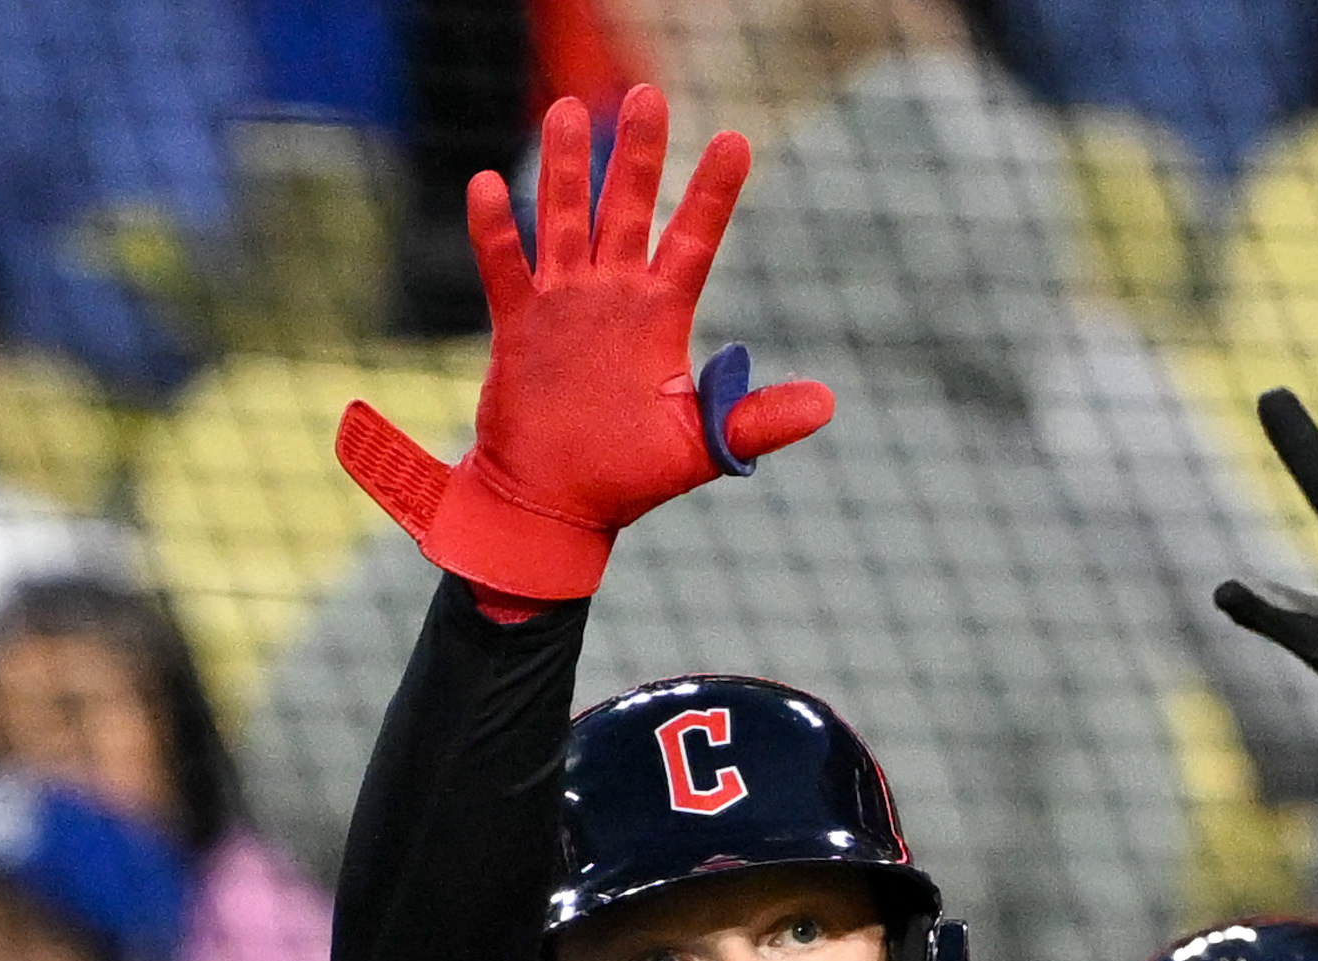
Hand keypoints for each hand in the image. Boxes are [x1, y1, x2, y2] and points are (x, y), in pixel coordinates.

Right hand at [338, 86, 833, 603]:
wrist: (558, 507)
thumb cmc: (628, 478)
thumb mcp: (700, 446)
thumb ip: (754, 418)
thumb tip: (826, 403)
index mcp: (661, 316)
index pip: (693, 240)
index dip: (712, 193)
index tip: (737, 141)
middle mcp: (613, 297)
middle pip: (627, 209)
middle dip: (637, 155)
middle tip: (647, 96)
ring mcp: (563, 304)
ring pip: (565, 220)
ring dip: (567, 170)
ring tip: (570, 111)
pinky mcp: (517, 325)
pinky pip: (505, 267)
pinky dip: (497, 229)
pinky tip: (490, 183)